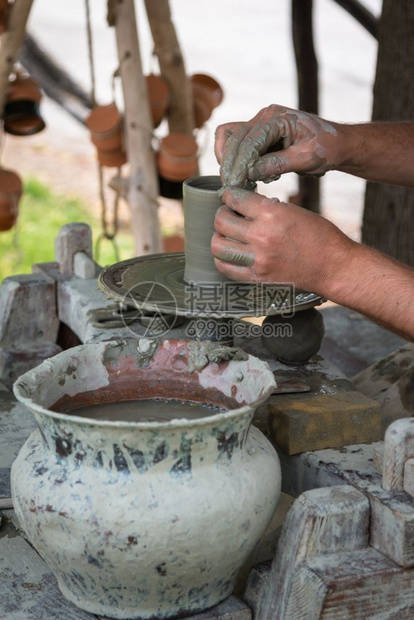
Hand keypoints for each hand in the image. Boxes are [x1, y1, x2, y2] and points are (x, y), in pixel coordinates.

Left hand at [211, 186, 355, 295]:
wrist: (334, 267)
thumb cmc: (320, 237)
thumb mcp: (295, 212)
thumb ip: (268, 209)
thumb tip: (245, 206)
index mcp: (273, 214)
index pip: (236, 199)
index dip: (228, 195)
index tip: (227, 196)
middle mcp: (261, 236)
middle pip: (221, 221)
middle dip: (222, 214)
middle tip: (227, 214)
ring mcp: (258, 260)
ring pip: (218, 245)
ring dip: (218, 237)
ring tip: (225, 235)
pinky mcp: (257, 278)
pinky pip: (226, 267)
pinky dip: (222, 259)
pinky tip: (229, 253)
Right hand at [215, 104, 340, 187]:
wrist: (336, 144)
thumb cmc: (326, 148)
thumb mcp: (306, 159)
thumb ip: (277, 163)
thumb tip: (249, 172)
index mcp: (277, 118)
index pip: (248, 141)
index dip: (239, 164)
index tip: (235, 185)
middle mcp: (265, 117)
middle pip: (231, 137)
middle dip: (229, 163)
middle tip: (230, 187)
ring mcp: (260, 124)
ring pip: (229, 139)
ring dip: (229, 161)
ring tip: (241, 182)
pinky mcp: (259, 135)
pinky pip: (238, 146)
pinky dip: (238, 162)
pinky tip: (251, 178)